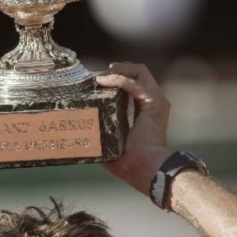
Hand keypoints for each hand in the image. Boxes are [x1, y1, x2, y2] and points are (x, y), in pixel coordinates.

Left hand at [96, 62, 171, 193]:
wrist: (142, 167)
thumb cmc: (127, 162)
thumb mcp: (110, 142)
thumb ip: (101, 132)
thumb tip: (80, 131)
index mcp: (145, 109)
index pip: (134, 83)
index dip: (118, 77)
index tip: (99, 80)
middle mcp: (153, 102)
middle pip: (139, 73)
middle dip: (119, 68)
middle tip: (100, 75)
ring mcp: (156, 101)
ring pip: (140, 71)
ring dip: (120, 68)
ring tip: (102, 74)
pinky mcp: (154, 103)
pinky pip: (135, 83)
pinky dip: (119, 78)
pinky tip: (104, 81)